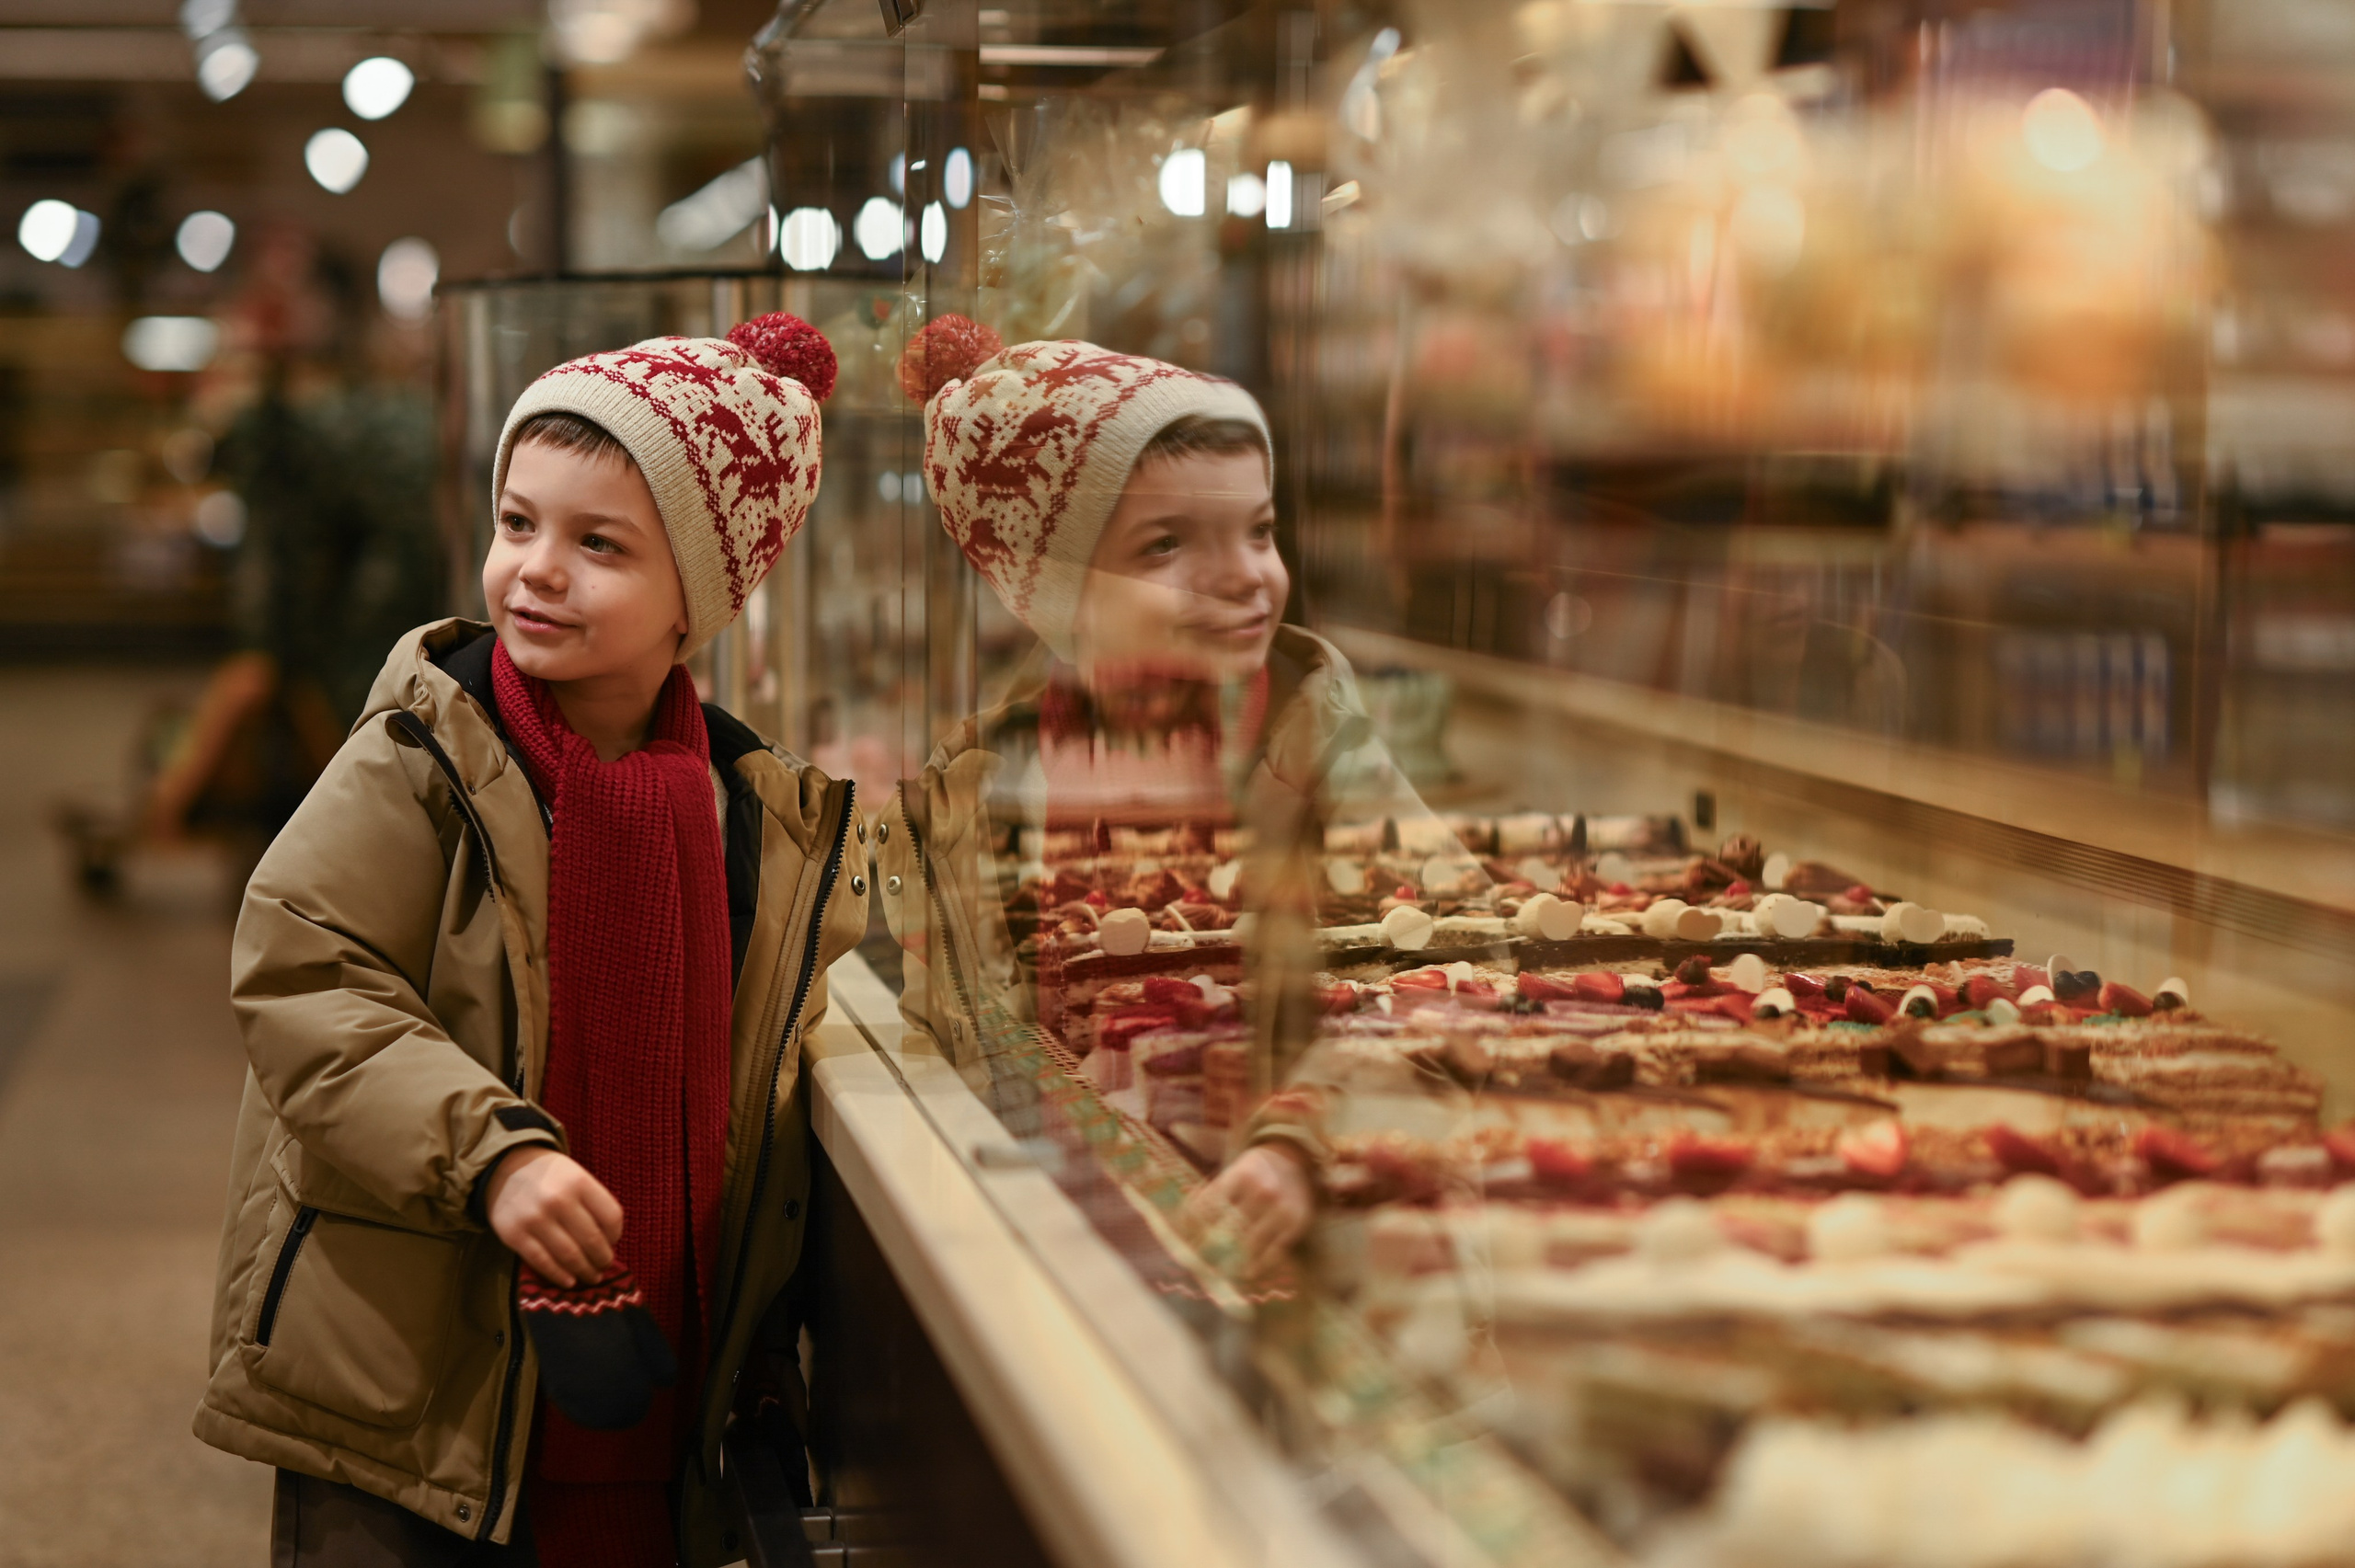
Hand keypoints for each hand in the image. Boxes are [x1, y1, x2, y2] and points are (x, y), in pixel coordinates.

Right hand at [486, 1147, 622, 1286]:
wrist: (505, 1166)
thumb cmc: (550, 1176)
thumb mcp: (576, 1176)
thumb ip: (593, 1203)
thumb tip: (609, 1242)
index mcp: (579, 1182)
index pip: (611, 1217)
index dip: (616, 1235)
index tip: (613, 1243)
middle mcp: (558, 1199)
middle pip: (592, 1239)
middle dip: (602, 1259)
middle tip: (604, 1267)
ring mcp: (535, 1218)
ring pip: (569, 1255)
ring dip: (584, 1271)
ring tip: (591, 1277)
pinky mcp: (514, 1235)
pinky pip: (542, 1261)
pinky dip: (559, 1275)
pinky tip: (569, 1281)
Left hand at [1182, 1143, 1315, 1278]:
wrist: (1297, 1163)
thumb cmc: (1255, 1172)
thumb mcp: (1234, 1172)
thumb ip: (1212, 1194)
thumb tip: (1183, 1222)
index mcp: (1243, 1174)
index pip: (1211, 1206)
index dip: (1194, 1226)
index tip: (1185, 1241)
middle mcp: (1263, 1190)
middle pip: (1229, 1227)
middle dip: (1210, 1246)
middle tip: (1197, 1262)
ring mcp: (1281, 1209)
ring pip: (1251, 1244)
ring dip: (1233, 1261)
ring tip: (1219, 1272)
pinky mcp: (1295, 1225)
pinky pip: (1274, 1253)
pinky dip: (1259, 1266)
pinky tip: (1247, 1273)